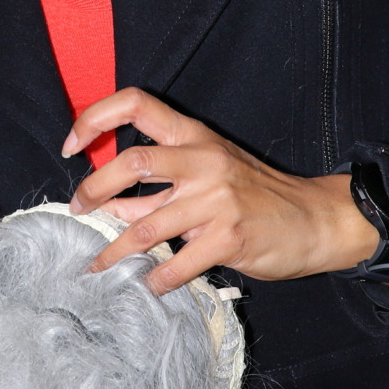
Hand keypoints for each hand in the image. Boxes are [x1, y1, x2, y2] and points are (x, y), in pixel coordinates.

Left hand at [65, 87, 388, 294]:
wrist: (318, 219)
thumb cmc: (257, 196)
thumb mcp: (212, 175)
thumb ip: (162, 186)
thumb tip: (105, 204)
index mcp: (196, 137)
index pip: (137, 103)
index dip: (95, 118)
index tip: (71, 145)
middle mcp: (204, 161)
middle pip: (132, 162)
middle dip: (93, 189)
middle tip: (78, 210)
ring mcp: (217, 199)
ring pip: (145, 225)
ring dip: (112, 252)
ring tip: (96, 266)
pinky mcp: (229, 237)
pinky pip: (177, 263)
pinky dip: (157, 279)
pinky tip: (150, 284)